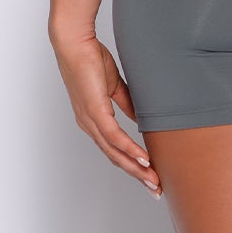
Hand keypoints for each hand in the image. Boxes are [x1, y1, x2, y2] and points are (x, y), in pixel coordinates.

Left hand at [51, 29, 161, 195]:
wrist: (75, 42)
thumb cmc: (91, 59)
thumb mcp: (114, 85)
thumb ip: (126, 103)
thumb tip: (140, 117)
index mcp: (93, 120)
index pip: (114, 150)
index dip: (132, 165)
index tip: (150, 176)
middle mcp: (89, 125)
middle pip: (115, 158)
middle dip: (137, 176)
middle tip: (156, 190)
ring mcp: (90, 120)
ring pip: (115, 152)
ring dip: (136, 169)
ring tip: (153, 180)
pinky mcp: (94, 110)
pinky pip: (113, 136)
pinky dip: (129, 149)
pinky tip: (143, 160)